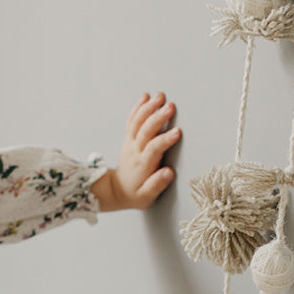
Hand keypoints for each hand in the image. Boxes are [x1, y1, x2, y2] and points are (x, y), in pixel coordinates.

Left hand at [91, 93, 180, 211]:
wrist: (116, 190)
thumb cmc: (135, 193)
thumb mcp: (146, 197)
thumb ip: (157, 185)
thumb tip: (169, 173)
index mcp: (142, 165)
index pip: (154, 149)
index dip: (165, 140)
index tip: (177, 132)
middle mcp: (135, 151)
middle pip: (145, 131)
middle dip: (158, 117)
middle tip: (170, 106)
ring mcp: (130, 143)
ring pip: (138, 122)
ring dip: (148, 108)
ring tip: (160, 96)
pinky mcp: (129, 138)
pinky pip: (132, 120)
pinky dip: (138, 108)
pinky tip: (145, 97)